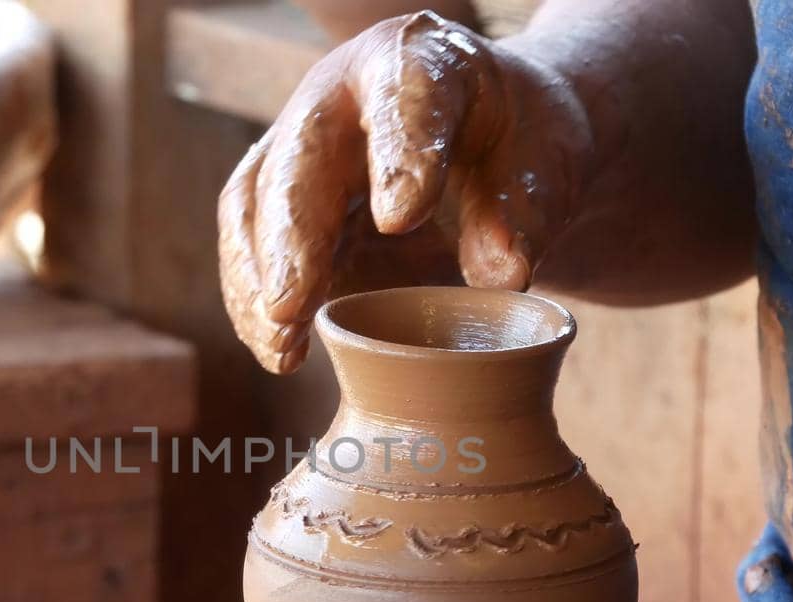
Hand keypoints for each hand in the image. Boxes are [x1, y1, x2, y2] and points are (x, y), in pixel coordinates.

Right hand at [219, 12, 594, 372]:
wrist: (486, 142)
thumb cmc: (513, 145)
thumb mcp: (541, 164)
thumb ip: (524, 212)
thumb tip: (504, 274)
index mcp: (414, 62)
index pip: (402, 98)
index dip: (399, 155)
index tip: (402, 219)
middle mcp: (338, 98)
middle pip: (301, 160)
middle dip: (291, 236)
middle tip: (291, 305)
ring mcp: (297, 149)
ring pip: (253, 206)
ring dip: (259, 283)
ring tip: (281, 348)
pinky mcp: (279, 203)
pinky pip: (250, 249)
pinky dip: (255, 303)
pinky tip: (277, 348)